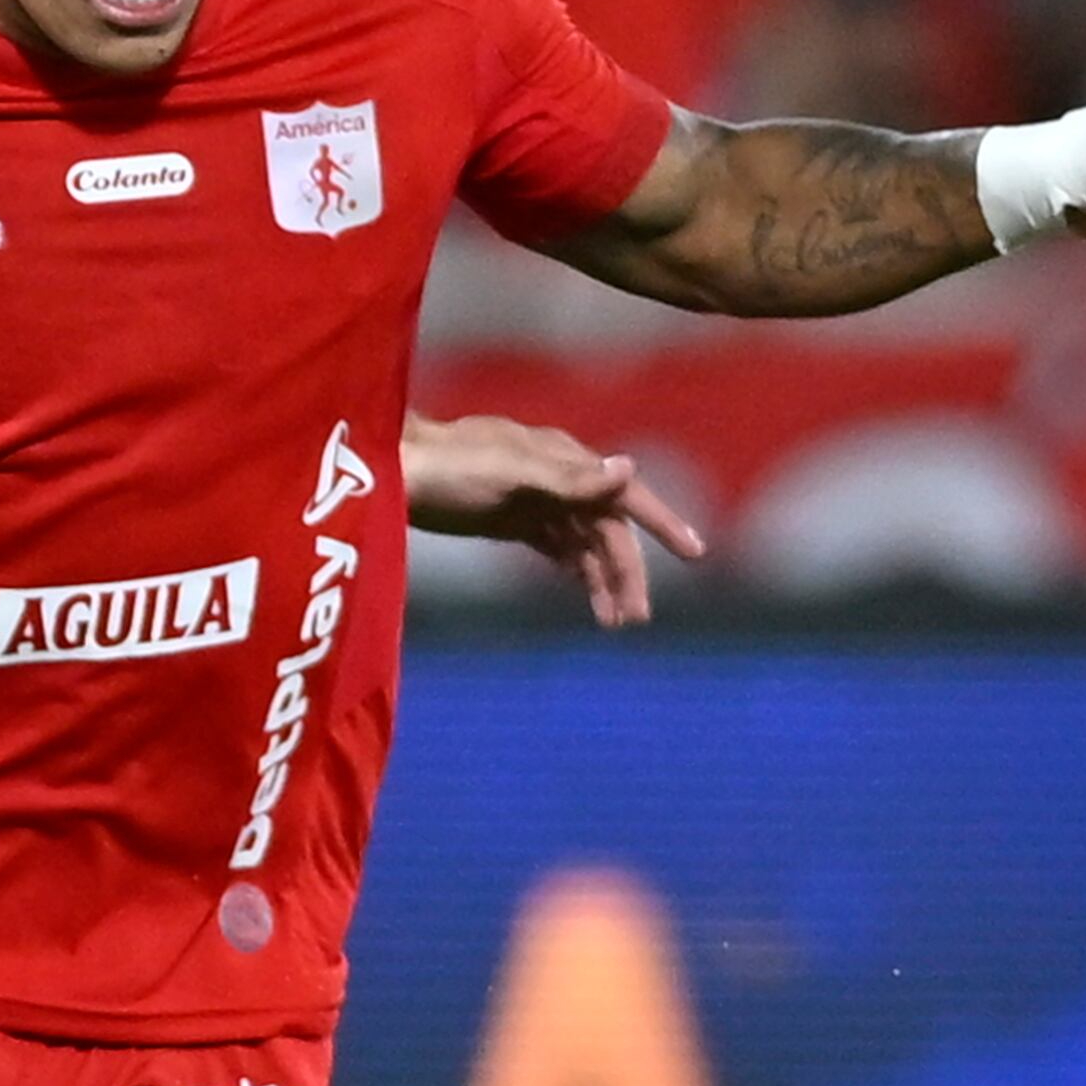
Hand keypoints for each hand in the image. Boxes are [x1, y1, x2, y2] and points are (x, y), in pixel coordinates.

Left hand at [400, 414, 706, 628]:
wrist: (390, 469)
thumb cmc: (446, 467)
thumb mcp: (509, 472)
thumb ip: (568, 478)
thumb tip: (628, 468)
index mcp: (566, 461)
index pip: (626, 497)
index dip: (663, 524)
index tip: (695, 553)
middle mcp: (559, 479)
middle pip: (607, 531)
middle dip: (625, 574)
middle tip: (634, 621)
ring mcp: (535, 499)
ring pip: (584, 544)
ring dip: (602, 580)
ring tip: (614, 623)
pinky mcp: (511, 519)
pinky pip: (557, 547)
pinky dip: (574, 571)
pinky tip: (587, 596)